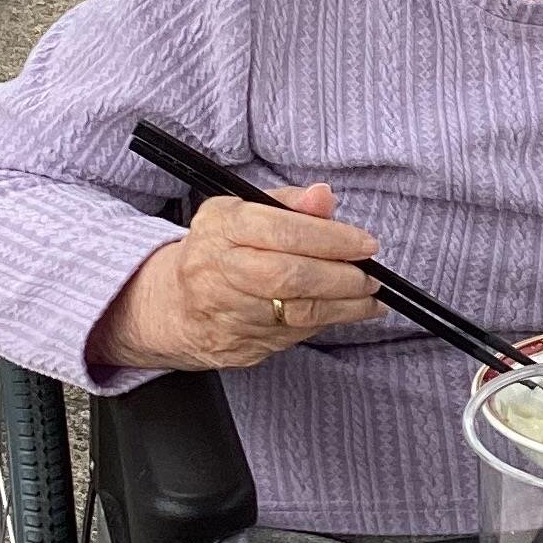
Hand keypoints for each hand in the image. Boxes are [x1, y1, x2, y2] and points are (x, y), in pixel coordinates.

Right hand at [89, 184, 383, 374]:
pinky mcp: (237, 346)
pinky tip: (345, 312)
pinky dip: (325, 323)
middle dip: (341, 277)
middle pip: (288, 276)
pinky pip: (293, 335)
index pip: (280, 230)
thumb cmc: (219, 250)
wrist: (172, 306)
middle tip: (370, 275)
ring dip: (344, 306)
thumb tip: (324, 197)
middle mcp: (217, 270)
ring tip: (369, 297)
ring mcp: (225, 314)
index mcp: (220, 227)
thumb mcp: (243, 211)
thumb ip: (288, 203)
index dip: (329, 238)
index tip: (364, 243)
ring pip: (296, 313)